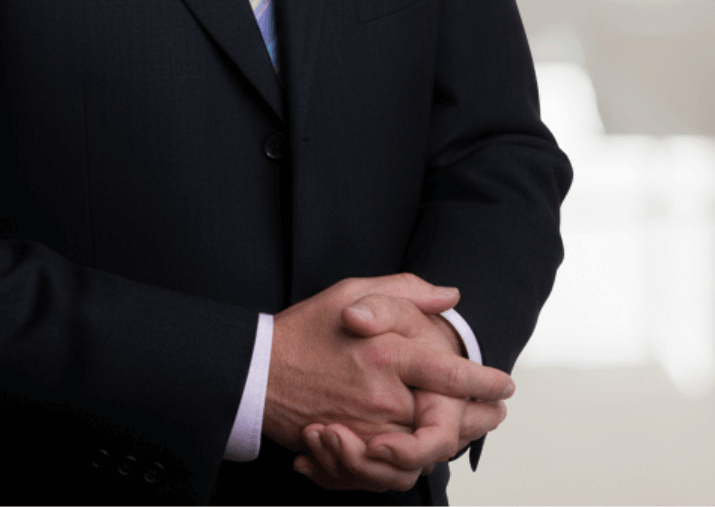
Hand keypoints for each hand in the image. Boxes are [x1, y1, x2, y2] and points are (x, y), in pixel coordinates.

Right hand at [291, 292, 509, 492]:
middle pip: (446, 422)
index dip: (482, 380)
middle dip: (479, 419)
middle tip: (497, 414)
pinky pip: (395, 470)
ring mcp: (368, 430)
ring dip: (451, 443)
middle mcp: (382, 397)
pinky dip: (414, 461)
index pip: (449, 372)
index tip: (504, 383)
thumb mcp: (350, 292)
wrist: (258, 372)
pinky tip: (426, 445)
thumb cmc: (305, 328)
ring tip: (469, 430)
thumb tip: (449, 295)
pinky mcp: (354, 451)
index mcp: (385, 353)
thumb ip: (404, 291)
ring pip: (425, 452)